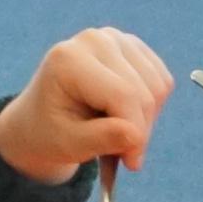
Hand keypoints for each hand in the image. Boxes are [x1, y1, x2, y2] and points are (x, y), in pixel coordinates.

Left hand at [0, 25, 172, 183]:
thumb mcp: (69, 145)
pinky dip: (152, 106)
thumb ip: (101, 139)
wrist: (40, 119)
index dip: (136, 134)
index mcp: (69, 59)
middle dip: (140, 130)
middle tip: (125, 154)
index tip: (131, 163)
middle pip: (144, 92)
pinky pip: (162, 80)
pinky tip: (126, 114)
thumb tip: (136, 136)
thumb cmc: (51, 132)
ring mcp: (115, 38)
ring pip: (159, 86)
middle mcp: (95, 39)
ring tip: (120, 133)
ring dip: (147, 120)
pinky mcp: (131, 45)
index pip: (123, 95)